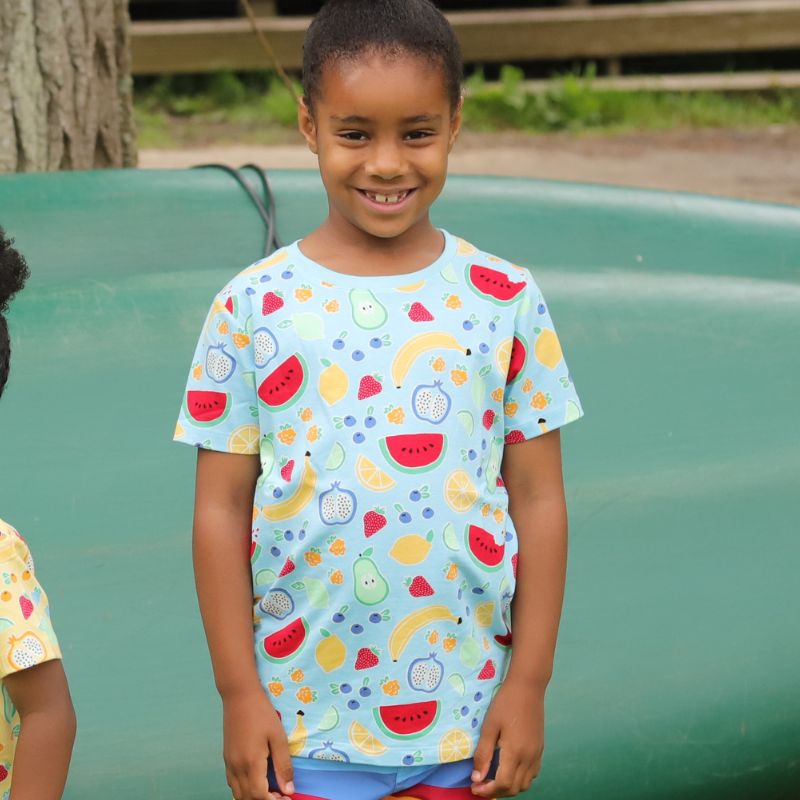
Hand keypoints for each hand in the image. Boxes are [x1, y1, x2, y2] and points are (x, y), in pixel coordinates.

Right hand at [222, 688, 293, 799]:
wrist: (239, 696)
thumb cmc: (262, 713)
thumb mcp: (278, 737)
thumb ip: (283, 765)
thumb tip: (288, 790)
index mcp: (251, 763)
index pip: (259, 796)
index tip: (286, 798)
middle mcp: (237, 768)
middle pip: (247, 798)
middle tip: (280, 795)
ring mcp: (229, 764)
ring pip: (237, 794)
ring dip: (252, 797)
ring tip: (270, 791)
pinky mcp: (226, 758)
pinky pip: (232, 783)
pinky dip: (243, 790)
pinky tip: (255, 781)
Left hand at [471, 678, 544, 796]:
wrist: (528, 687)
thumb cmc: (505, 703)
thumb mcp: (489, 726)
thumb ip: (483, 753)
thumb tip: (477, 777)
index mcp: (515, 753)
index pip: (503, 784)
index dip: (487, 791)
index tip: (474, 788)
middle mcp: (529, 758)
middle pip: (515, 788)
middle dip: (497, 792)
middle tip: (481, 785)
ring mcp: (537, 754)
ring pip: (525, 784)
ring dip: (509, 787)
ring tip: (493, 780)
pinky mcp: (540, 749)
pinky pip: (532, 774)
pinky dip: (520, 779)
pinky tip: (509, 770)